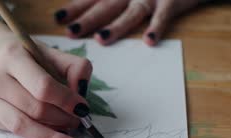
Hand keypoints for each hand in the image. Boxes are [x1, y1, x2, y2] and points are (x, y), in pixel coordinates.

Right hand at [0, 17, 91, 137]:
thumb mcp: (52, 54)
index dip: (66, 101)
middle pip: (35, 109)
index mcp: (12, 55)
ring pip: (22, 126)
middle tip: (77, 122)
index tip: (83, 109)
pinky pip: (13, 132)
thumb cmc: (27, 58)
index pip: (43, 86)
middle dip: (62, 119)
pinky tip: (49, 135)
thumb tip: (81, 92)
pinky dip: (36, 136)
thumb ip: (74, 67)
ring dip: (50, 135)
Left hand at [54, 0, 198, 45]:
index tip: (58, 19)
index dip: (75, 8)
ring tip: (101, 39)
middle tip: (72, 31)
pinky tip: (149, 40)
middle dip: (88, 19)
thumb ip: (108, 1)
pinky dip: (157, 27)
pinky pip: (163, 15)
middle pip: (106, 6)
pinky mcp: (172, 0)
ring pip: (131, 12)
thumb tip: (88, 18)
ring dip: (116, 26)